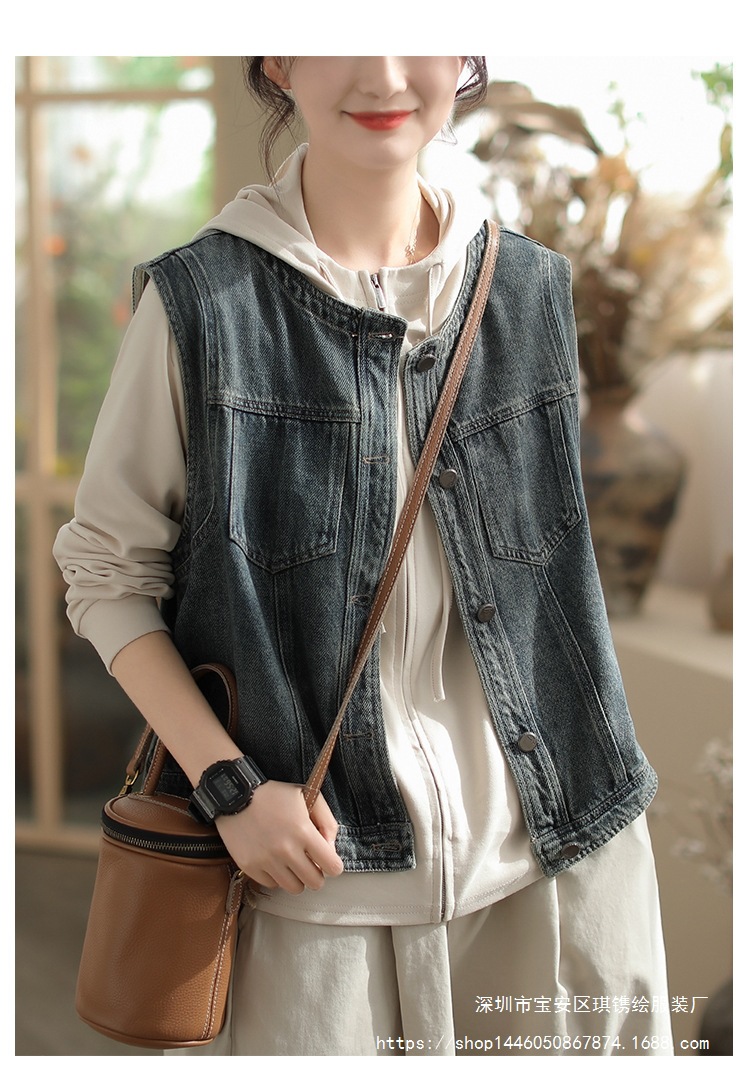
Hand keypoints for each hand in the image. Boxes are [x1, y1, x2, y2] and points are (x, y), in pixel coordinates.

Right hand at [215, 780, 343, 894]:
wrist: (236, 794)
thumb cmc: (274, 795)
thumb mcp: (308, 796)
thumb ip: (328, 822)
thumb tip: (331, 850)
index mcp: (303, 831)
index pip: (332, 867)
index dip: (333, 864)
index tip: (326, 858)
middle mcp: (286, 850)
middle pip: (315, 883)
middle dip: (317, 874)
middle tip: (309, 862)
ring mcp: (266, 860)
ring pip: (294, 888)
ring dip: (297, 878)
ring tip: (291, 862)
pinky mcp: (249, 866)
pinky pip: (271, 885)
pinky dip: (276, 876)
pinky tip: (274, 861)